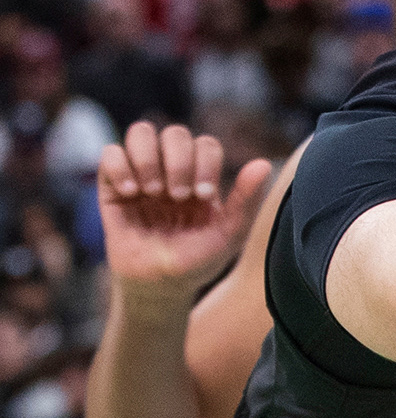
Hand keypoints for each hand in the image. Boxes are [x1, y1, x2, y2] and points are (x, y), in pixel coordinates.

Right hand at [98, 122, 274, 308]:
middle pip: (175, 132)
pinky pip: (110, 153)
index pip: (206, 144)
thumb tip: (263, 163)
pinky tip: (131, 193)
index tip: (204, 196)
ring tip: (153, 192)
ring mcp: (142, 174)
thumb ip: (246, 200)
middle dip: (179, 161)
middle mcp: (172, 169)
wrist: (159, 284)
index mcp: (202, 176)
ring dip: (149, 159)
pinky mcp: (112, 186)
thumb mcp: (228, 234)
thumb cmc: (197, 260)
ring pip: (141, 132)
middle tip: (178, 196)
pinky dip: (121, 166)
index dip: (205, 162)